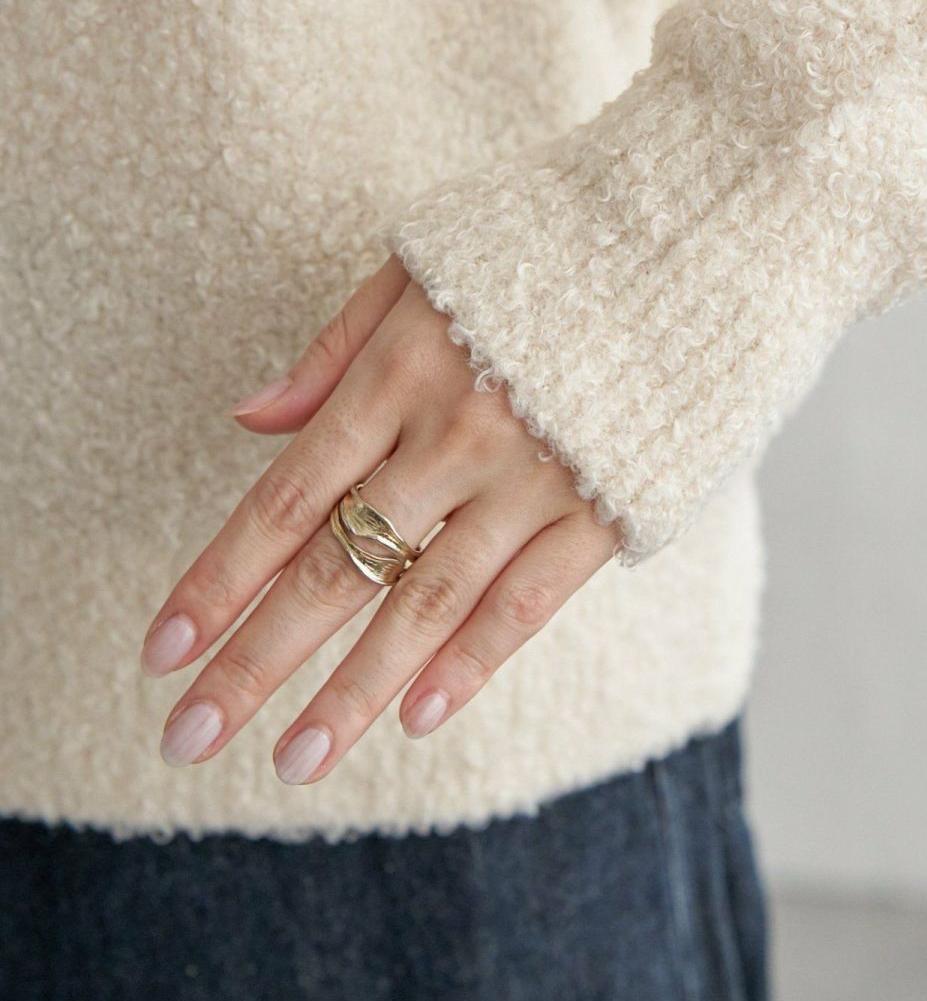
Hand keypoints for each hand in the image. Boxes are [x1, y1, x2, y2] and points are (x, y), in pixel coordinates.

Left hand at [140, 256, 616, 783]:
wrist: (690, 237)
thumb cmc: (545, 245)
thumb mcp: (424, 266)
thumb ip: (335, 349)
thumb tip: (249, 419)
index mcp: (401, 370)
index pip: (289, 496)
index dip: (220, 578)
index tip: (162, 648)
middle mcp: (456, 433)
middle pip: (338, 565)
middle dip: (256, 659)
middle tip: (188, 739)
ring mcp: (534, 476)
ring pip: (426, 603)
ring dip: (353, 692)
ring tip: (294, 763)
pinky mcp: (606, 504)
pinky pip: (528, 600)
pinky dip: (471, 662)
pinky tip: (417, 718)